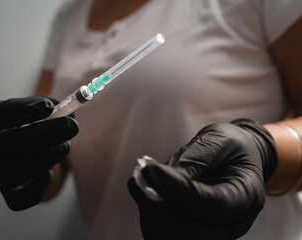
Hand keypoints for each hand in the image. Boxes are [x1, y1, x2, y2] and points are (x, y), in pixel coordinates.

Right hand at [0, 97, 77, 210]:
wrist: (36, 142)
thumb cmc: (38, 119)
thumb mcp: (44, 107)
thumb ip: (57, 108)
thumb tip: (70, 115)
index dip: (20, 111)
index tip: (48, 107)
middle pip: (3, 146)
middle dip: (43, 136)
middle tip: (71, 126)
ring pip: (8, 174)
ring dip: (43, 161)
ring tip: (65, 147)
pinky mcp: (8, 191)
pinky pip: (18, 200)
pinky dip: (37, 189)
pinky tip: (49, 173)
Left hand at [128, 119, 276, 239]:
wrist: (234, 158)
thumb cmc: (229, 146)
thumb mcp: (219, 140)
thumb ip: (196, 158)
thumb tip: (162, 177)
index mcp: (247, 195)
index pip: (213, 205)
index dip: (178, 190)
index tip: (150, 169)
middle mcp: (232, 221)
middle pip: (195, 232)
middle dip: (161, 207)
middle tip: (142, 177)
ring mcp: (213, 231)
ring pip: (176, 237)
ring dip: (150, 211)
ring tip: (139, 180)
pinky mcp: (192, 231)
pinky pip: (164, 235)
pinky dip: (148, 215)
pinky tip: (143, 190)